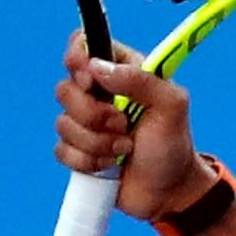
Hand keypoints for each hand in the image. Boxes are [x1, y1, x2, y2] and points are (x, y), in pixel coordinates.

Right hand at [53, 31, 213, 220]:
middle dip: (94, 114)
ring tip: (125, 149)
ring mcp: (86, 123)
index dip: (78, 58)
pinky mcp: (77, 150)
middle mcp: (99, 93)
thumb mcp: (172, 106)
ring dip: (97, 142)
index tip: (91, 80)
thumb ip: (141, 80)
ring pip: (62, 123)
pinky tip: (110, 165)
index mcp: (122, 72)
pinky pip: (62, 150)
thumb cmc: (173, 145)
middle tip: (124, 125)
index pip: (83, 44)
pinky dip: (88, 161)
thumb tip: (97, 67)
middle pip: (65, 89)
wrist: (169, 191)